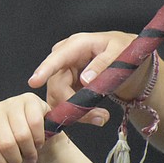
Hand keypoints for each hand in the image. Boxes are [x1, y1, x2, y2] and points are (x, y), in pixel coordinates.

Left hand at [0, 92, 50, 162]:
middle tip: (20, 162)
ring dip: (29, 152)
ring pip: (22, 135)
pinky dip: (39, 140)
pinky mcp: (30, 100)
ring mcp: (12, 102)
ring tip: (29, 154)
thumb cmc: (5, 144)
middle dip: (15, 160)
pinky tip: (38, 142)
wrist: (30, 134)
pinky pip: (35, 125)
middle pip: (5, 143)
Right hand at [28, 31, 148, 125]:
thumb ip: (103, 64)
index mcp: (76, 45)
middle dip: (72, 104)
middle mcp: (64, 59)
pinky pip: (63, 103)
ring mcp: (62, 73)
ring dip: (77, 112)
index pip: (57, 59)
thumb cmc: (125, 51)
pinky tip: (94, 114)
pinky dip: (77, 113)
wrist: (128, 60)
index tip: (34, 82)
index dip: (44, 71)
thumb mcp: (121, 53)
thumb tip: (85, 80)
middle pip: (57, 85)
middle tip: (100, 117)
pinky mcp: (64, 86)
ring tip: (101, 116)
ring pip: (57, 98)